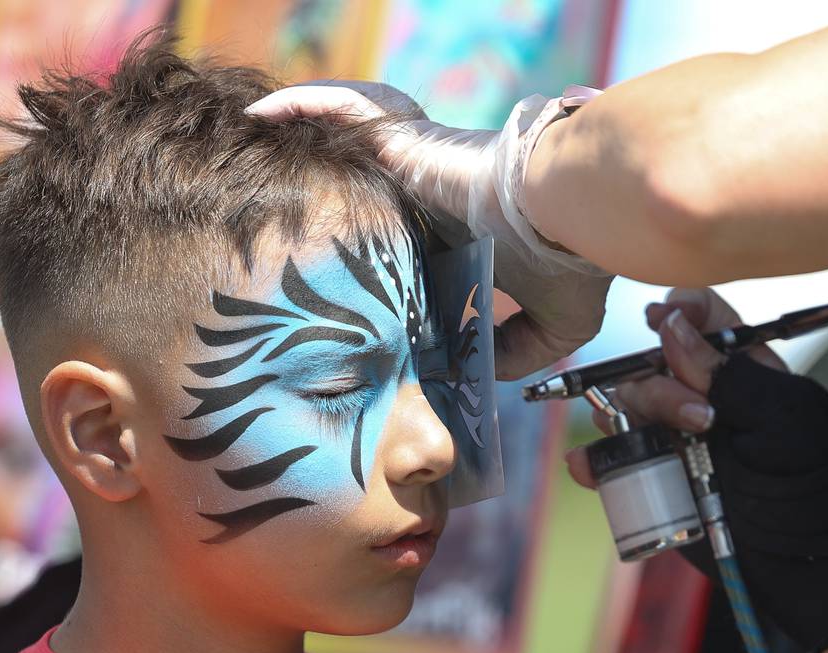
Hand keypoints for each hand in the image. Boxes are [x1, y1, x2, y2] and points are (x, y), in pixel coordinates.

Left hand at [248, 82, 614, 377]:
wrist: (573, 211)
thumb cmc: (571, 257)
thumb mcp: (554, 321)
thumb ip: (518, 348)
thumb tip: (487, 372)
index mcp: (457, 226)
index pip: (397, 228)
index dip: (362, 241)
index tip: (319, 276)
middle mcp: (431, 186)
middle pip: (361, 180)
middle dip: (316, 186)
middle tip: (267, 212)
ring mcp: (415, 156)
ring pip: (345, 136)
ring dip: (300, 135)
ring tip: (253, 144)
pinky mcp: (406, 136)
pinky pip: (343, 107)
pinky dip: (304, 103)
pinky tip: (262, 113)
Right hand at [567, 287, 827, 652]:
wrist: (810, 567)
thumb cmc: (815, 488)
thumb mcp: (783, 418)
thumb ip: (726, 372)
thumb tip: (669, 323)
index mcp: (743, 371)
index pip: (702, 318)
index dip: (679, 312)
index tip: (665, 321)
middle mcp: (701, 399)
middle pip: (648, 363)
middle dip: (660, 386)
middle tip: (701, 422)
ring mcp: (673, 441)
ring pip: (620, 408)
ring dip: (626, 420)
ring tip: (666, 451)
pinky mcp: (652, 482)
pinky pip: (607, 463)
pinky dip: (592, 462)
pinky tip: (590, 467)